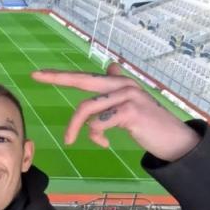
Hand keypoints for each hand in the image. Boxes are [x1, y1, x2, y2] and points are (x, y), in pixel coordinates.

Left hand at [31, 63, 200, 161]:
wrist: (174, 140)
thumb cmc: (148, 124)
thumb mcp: (128, 106)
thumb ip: (115, 89)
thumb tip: (110, 65)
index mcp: (118, 83)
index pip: (85, 77)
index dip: (61, 75)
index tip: (38, 73)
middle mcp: (122, 84)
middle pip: (82, 81)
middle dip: (57, 78)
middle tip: (35, 75)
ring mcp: (127, 95)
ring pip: (87, 109)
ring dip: (78, 127)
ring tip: (78, 141)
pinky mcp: (131, 111)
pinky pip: (99, 123)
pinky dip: (96, 135)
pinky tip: (104, 144)